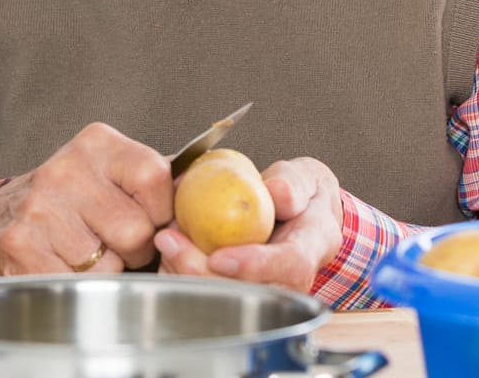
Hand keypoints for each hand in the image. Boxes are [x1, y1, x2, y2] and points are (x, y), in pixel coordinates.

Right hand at [0, 123, 172, 278]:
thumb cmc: (69, 200)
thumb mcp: (110, 172)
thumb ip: (156, 180)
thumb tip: (203, 189)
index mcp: (97, 145)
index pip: (156, 178)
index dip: (162, 211)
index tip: (152, 219)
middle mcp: (65, 170)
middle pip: (135, 230)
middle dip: (135, 249)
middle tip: (115, 243)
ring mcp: (39, 208)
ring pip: (108, 264)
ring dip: (106, 270)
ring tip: (87, 253)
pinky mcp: (19, 245)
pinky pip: (77, 283)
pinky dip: (80, 285)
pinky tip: (65, 265)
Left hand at [154, 157, 344, 292]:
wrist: (303, 218)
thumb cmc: (302, 198)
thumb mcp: (305, 178)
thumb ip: (293, 182)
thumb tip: (277, 191)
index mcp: (311, 247)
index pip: (290, 265)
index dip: (255, 266)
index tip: (219, 258)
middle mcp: (290, 280)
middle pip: (249, 292)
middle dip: (202, 272)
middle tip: (169, 240)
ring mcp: (267, 291)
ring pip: (224, 300)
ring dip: (186, 273)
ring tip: (167, 239)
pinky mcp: (244, 295)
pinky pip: (210, 296)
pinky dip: (183, 275)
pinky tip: (171, 250)